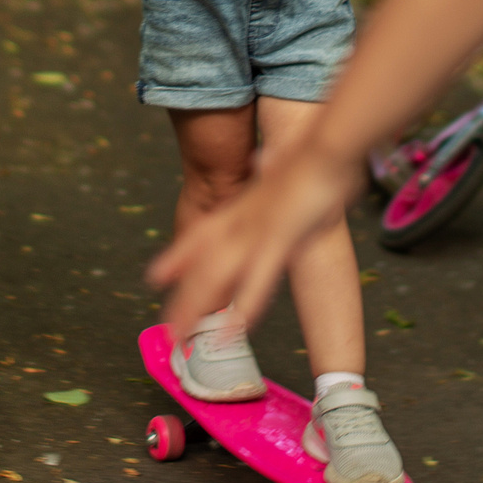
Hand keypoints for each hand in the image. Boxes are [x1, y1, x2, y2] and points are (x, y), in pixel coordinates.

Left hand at [149, 146, 359, 343]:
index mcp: (243, 206)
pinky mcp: (278, 240)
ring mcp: (256, 231)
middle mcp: (241, 221)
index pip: (200, 235)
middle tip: (168, 329)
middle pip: (201, 265)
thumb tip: (266, 157)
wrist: (326, 144)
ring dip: (196, 309)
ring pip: (215, 277)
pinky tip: (229, 333)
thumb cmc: (314, 154)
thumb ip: (274, 167)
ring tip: (180, 337)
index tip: (156, 276)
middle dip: (183, 299)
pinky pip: (256, 282)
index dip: (177, 257)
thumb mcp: (288, 165)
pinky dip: (242, 309)